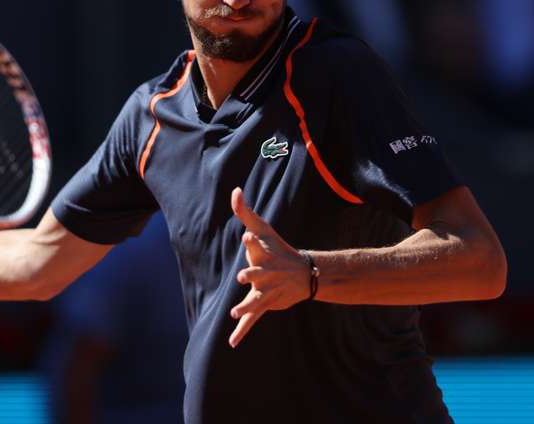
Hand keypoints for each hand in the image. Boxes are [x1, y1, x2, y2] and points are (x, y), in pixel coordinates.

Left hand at [228, 187, 308, 347]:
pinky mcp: (265, 304)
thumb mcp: (263, 229)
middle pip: (257, 273)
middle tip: (243, 276)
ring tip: (234, 313)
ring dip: (246, 307)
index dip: (251, 240)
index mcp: (265, 254)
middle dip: (251, 274)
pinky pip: (252, 319)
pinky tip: (232, 343)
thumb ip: (245, 212)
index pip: (257, 244)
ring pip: (255, 300)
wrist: (302, 274)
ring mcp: (267, 290)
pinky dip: (242, 331)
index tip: (247, 235)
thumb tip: (235, 190)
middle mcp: (267, 272)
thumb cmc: (278, 249)